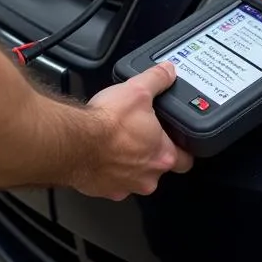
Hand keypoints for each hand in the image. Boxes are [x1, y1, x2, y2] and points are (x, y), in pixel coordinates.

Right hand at [73, 63, 193, 200]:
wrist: (76, 142)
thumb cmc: (107, 124)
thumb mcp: (137, 90)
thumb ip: (157, 79)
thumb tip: (168, 71)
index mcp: (163, 155)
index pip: (186, 159)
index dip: (183, 147)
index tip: (176, 138)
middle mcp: (147, 176)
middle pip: (159, 168)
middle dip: (152, 153)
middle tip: (143, 135)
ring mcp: (125, 186)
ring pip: (136, 177)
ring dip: (130, 162)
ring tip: (119, 141)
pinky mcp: (104, 190)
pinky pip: (113, 181)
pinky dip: (109, 169)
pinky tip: (102, 152)